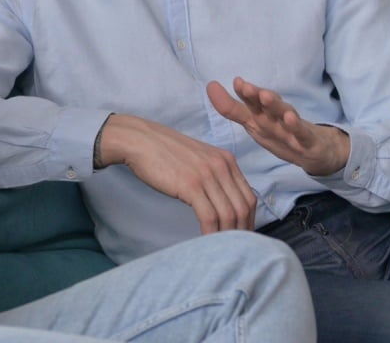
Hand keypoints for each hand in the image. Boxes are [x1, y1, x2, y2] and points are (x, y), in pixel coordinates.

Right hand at [97, 114, 255, 233]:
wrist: (140, 141)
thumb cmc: (165, 153)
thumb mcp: (199, 159)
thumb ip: (215, 176)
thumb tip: (223, 202)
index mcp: (227, 160)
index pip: (249, 197)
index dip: (249, 221)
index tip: (243, 236)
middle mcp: (222, 166)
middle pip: (243, 207)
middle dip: (242, 232)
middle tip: (235, 248)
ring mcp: (207, 175)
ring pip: (229, 214)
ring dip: (227, 236)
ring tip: (221, 249)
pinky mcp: (191, 185)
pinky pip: (209, 216)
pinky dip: (211, 234)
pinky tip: (206, 242)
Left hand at [207, 78, 350, 176]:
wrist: (318, 151)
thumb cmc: (281, 133)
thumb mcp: (254, 123)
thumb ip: (232, 108)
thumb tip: (210, 86)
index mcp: (261, 115)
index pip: (249, 103)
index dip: (241, 93)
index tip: (234, 82)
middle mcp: (276, 117)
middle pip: (265, 105)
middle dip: (254, 95)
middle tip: (244, 86)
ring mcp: (292, 128)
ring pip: (283, 115)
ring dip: (274, 105)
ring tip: (266, 96)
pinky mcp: (307, 141)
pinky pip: (300, 133)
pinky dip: (296, 126)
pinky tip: (290, 118)